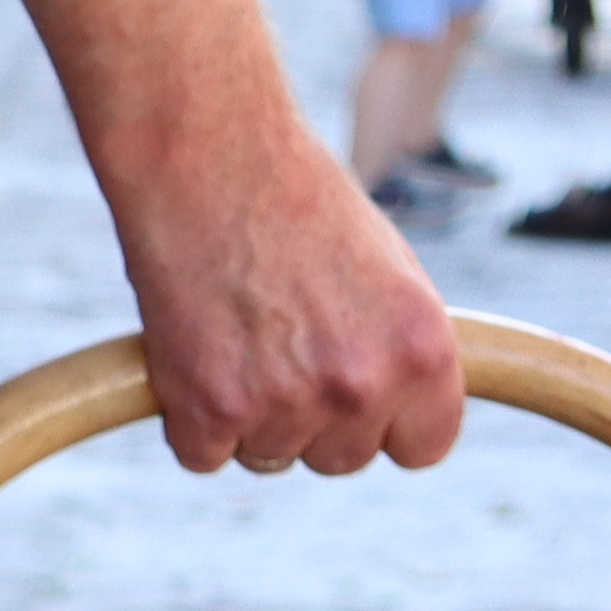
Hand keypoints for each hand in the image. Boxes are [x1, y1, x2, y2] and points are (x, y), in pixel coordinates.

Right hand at [105, 113, 464, 473]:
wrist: (203, 151)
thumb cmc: (294, 195)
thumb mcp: (388, 271)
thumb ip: (398, 349)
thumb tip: (396, 406)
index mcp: (423, 352)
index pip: (422, 449)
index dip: (382, 422)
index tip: (350, 393)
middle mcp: (362, 386)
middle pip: (339, 459)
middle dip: (309, 418)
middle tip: (272, 344)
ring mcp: (284, 402)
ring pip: (267, 456)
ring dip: (243, 415)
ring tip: (227, 332)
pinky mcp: (206, 406)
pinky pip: (200, 454)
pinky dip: (187, 418)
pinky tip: (186, 354)